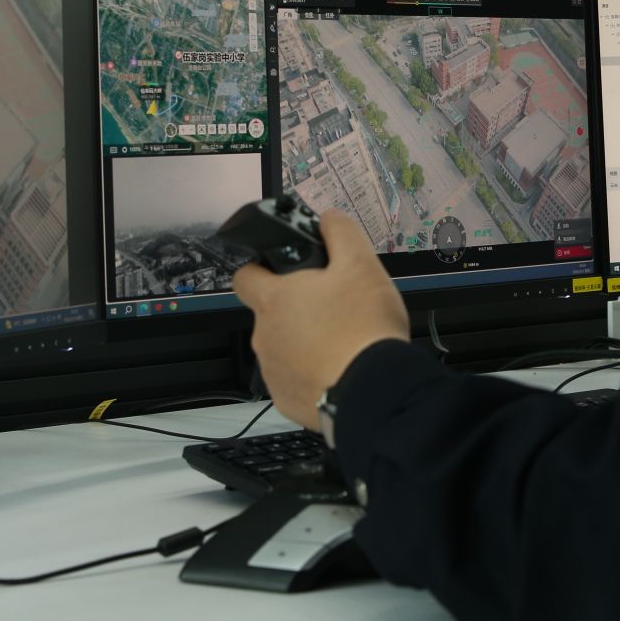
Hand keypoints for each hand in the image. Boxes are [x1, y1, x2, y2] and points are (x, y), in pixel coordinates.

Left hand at [233, 211, 408, 431]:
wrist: (375, 392)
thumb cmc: (363, 326)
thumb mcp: (362, 264)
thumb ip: (340, 233)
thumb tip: (328, 219)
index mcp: (273, 300)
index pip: (244, 276)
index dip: (261, 270)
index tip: (286, 273)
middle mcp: (263, 336)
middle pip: (270, 315)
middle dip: (296, 310)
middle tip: (333, 308)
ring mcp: (273, 372)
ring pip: (283, 348)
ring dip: (304, 343)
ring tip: (342, 342)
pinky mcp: (287, 401)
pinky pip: (295, 381)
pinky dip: (312, 374)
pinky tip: (340, 370)